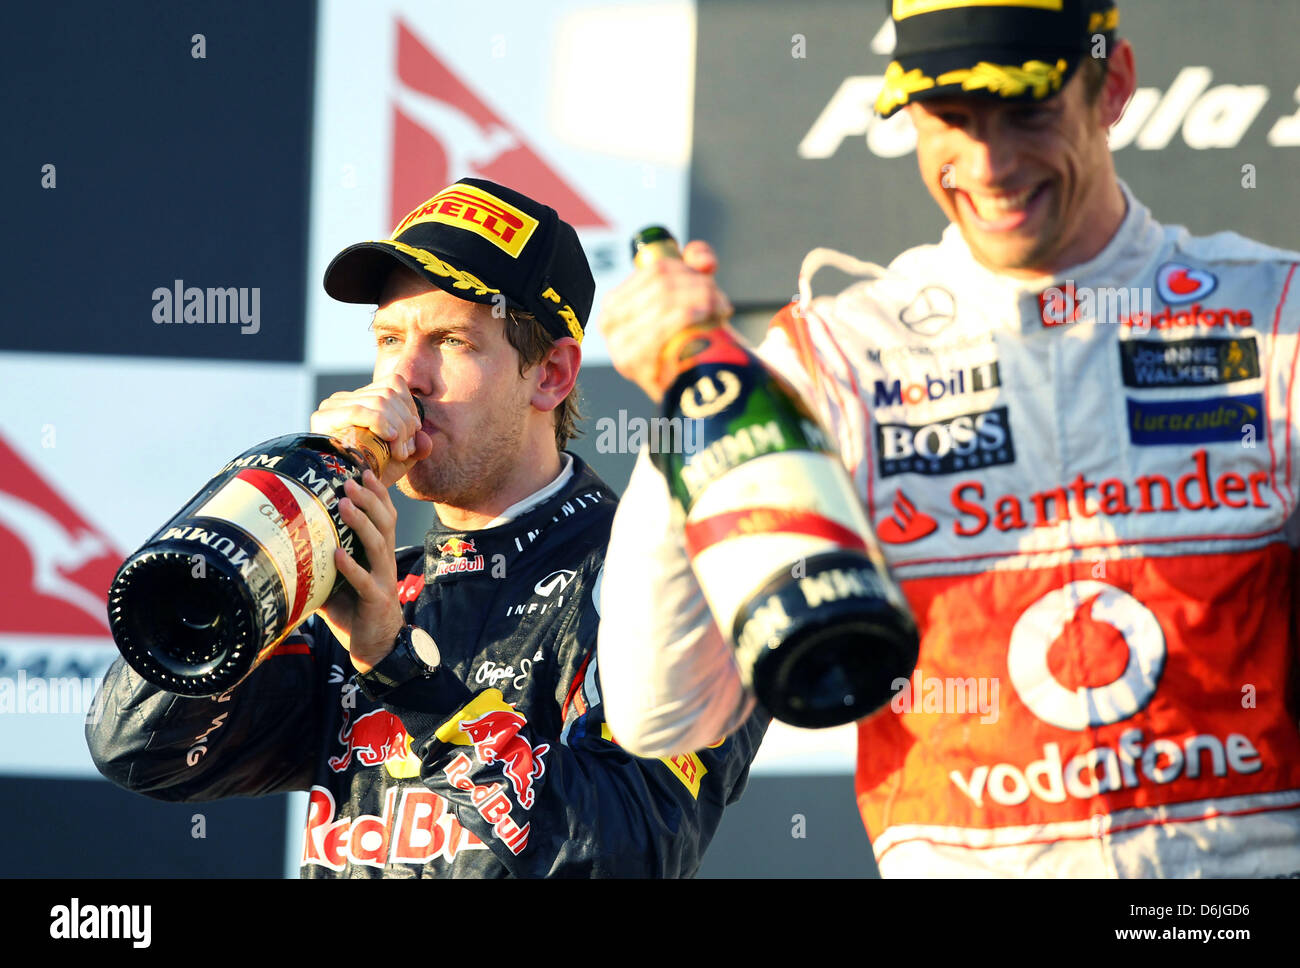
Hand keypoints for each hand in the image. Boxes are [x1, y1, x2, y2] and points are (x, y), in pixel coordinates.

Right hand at [310, 374, 432, 487]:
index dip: (410, 407)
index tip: (414, 434)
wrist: (345, 494)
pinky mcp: (323, 417)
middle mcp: (345, 398)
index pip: (393, 383)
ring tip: (398, 453)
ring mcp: (333, 406)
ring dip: (397, 428)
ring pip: (379, 401)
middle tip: (406, 450)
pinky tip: (389, 439)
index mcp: (362, 400)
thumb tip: (425, 437)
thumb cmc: (373, 474)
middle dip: (405, 422)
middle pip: (388, 393)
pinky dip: (379, 422)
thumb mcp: (401, 459)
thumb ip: (416, 445)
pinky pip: (358, 410)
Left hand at [315, 469, 404, 673]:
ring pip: (378, 545)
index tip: (363, 471)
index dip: (376, 494)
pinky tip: (338, 554)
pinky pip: (364, 581)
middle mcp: (384, 563)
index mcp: (378, 555)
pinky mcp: (375, 601)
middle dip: (369, 499)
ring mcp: (382, 581)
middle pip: (384, 523)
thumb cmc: (355, 612)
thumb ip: (320, 562)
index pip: (384, 516)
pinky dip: (352, 566)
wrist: (377, 647)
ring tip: (345, 504)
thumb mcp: (336, 581)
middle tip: (350, 480)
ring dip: (362, 523)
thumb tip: (287, 545)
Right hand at [597, 240, 732, 402]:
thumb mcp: (689, 293)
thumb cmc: (686, 337)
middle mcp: (609, 320)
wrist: (687, 385)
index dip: (689, 269)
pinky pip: (660, 329)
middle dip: (699, 287)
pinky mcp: (630, 363)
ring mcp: (617, 343)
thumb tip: (704, 261)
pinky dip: (687, 318)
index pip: (657, 270)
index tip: (712, 279)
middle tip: (720, 301)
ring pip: (664, 302)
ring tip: (719, 311)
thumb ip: (696, 263)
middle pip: (663, 284)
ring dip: (700, 301)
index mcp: (616, 301)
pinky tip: (707, 319)